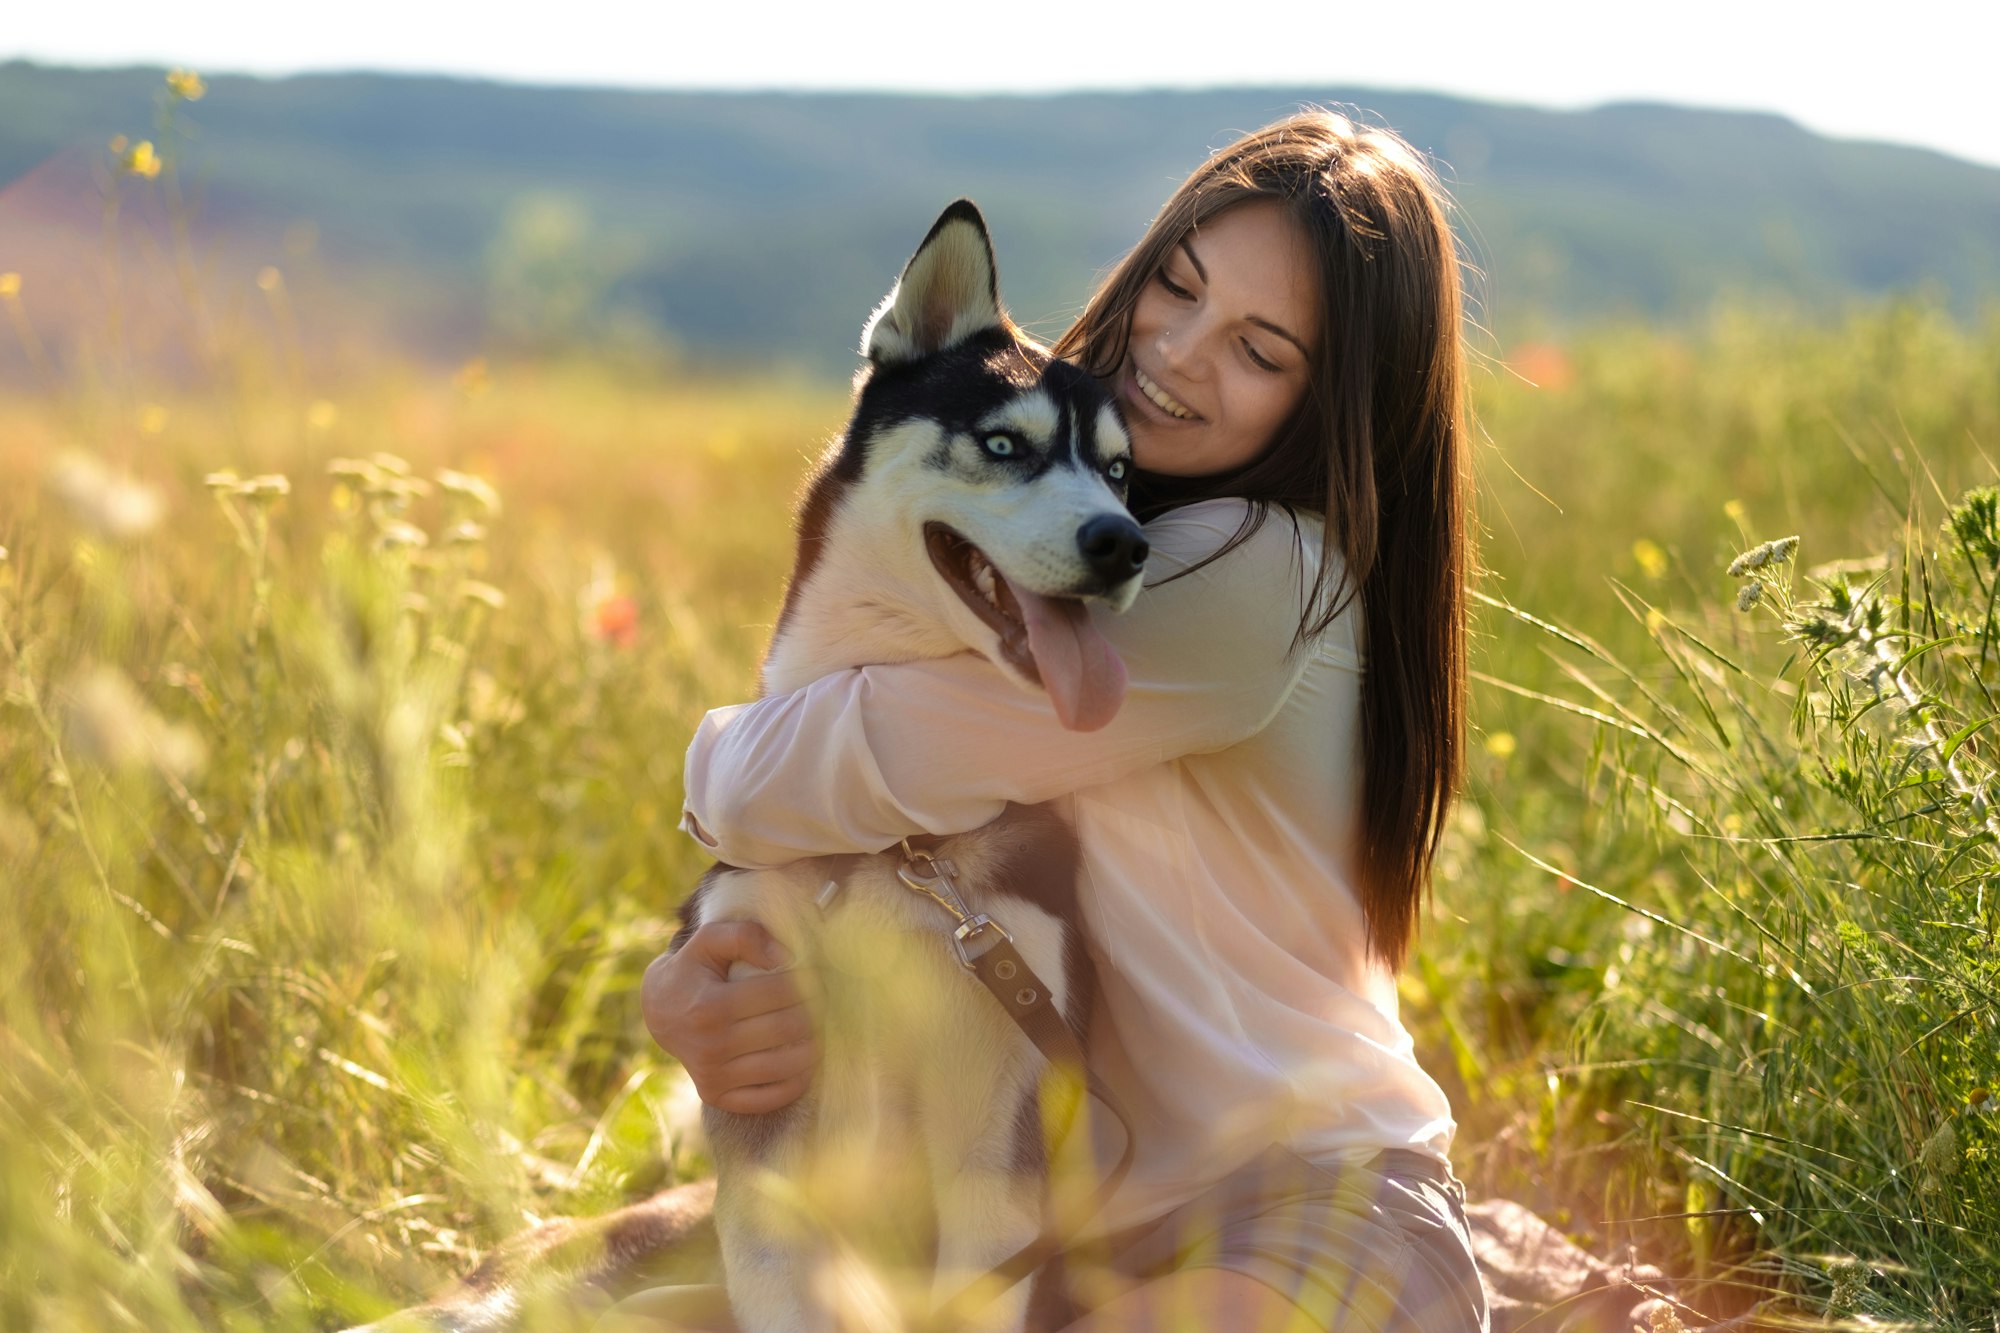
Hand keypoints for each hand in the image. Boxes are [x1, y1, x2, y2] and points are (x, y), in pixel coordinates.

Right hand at [642, 920, 819, 1114]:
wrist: (660, 1012)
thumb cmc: (694, 970)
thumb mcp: (710, 940)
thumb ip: (746, 936)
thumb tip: (784, 957)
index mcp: (710, 1006)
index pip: (780, 992)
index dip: (807, 981)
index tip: (816, 976)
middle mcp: (710, 1045)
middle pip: (789, 1028)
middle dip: (815, 1012)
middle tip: (823, 1002)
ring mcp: (712, 1076)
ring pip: (787, 1066)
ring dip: (814, 1046)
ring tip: (818, 1029)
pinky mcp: (716, 1096)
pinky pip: (771, 1097)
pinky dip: (797, 1081)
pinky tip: (803, 1061)